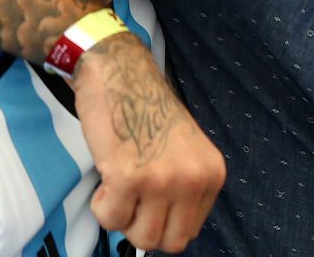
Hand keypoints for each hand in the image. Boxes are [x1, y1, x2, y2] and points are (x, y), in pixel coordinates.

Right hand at [74, 33, 224, 252]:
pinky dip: (100, 204)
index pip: (189, 231)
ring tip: (120, 182)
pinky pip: (110, 219)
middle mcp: (195, 179)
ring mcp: (164, 180)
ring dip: (121, 216)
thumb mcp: (186, 154)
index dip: (162, 220)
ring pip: (139, 238)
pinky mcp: (130, 178)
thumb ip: (185, 191)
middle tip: (132, 196)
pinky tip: (108, 172)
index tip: (149, 196)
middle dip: (143, 227)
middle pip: (170, 243)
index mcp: (213, 175)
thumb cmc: (146, 112)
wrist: (121, 73)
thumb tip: (167, 235)